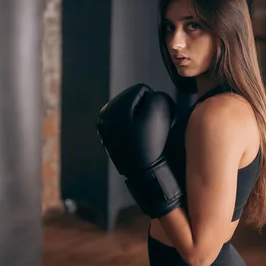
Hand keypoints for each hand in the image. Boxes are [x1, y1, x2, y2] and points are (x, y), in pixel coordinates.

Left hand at [96, 83, 183, 217]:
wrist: (145, 174)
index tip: (155, 120)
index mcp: (111, 108)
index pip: (141, 91)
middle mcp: (104, 117)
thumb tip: (155, 98)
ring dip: (142, 120)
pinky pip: (130, 126)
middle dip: (146, 111)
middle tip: (151, 129)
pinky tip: (141, 142)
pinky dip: (138, 131)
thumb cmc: (152, 144)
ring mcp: (106, 129)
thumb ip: (159, 97)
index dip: (155, 104)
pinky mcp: (112, 139)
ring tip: (146, 136)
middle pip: (135, 101)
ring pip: (133, 113)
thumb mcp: (160, 112)